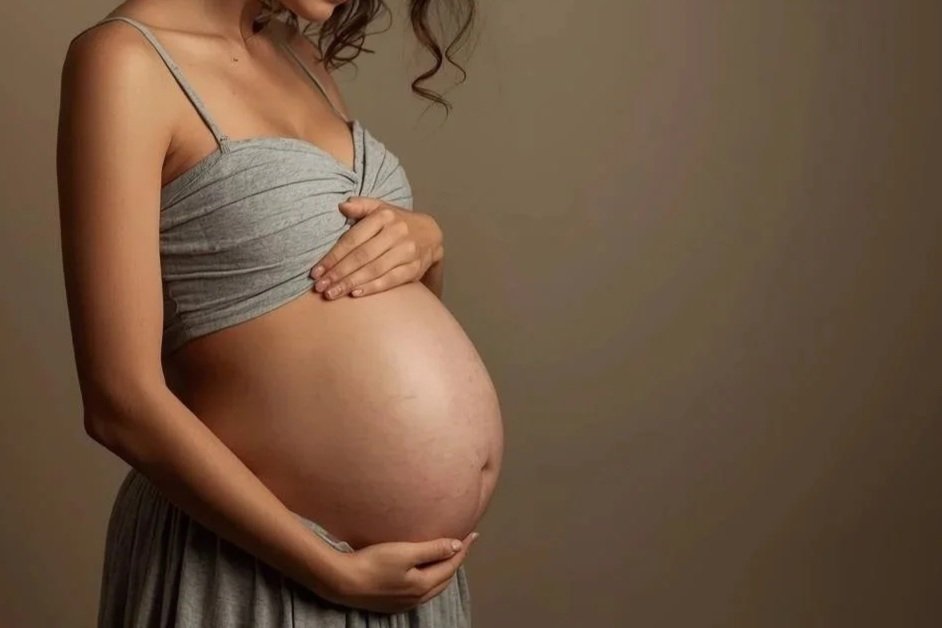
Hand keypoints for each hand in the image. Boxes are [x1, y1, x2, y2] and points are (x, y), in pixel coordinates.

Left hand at [310, 197, 443, 299]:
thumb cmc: (397, 222)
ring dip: (350, 283)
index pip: (352, 239)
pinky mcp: (415, 268)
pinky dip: (372, 288)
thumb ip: (361, 206)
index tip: (316, 271)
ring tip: (332, 293)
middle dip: (338, 273)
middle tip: (320, 287)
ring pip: (374, 270)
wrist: (430, 233)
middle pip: (361, 256)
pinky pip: (391, 280)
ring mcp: (407, 251)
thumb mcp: (380, 208)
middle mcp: (396, 233)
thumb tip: (341, 206)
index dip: (333, 257)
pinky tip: (355, 294)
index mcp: (384, 217)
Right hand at [316, 531, 478, 612]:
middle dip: (455, 561)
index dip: (463, 549)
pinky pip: (419, 591)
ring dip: (442, 571)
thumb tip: (457, 546)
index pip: (451, 565)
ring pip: (432, 586)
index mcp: (423, 585)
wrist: (342, 582)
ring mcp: (403, 603)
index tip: (473, 534)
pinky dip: (428, 579)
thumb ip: (432, 549)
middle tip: (463, 544)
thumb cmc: (373, 563)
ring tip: (447, 557)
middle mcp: (417, 597)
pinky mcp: (391, 603)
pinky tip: (423, 572)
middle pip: (444, 578)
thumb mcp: (405, 552)